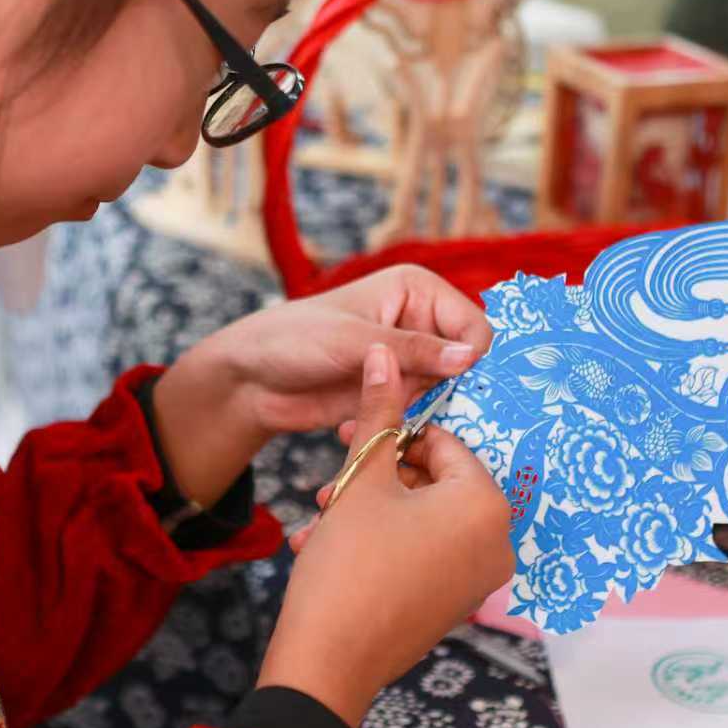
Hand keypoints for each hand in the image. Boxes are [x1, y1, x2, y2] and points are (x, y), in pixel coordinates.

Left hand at [152, 265, 490, 505]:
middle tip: (449, 419)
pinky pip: (427, 415)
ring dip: (439, 415)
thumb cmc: (293, 340)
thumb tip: (470, 358)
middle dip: (462, 392)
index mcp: (417, 290)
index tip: (464, 390)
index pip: (473, 325)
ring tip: (414, 429)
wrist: (252, 381)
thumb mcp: (351, 341)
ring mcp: (412, 362)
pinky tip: (392, 437)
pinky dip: (417, 429)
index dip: (475, 358)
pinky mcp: (398, 395)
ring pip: (453, 394)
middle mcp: (422, 323)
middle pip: (471, 363)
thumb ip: (410, 350)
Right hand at [258, 345, 510, 727]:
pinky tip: (329, 546)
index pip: (442, 442)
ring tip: (322, 516)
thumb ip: (378, 414)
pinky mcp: (454, 604)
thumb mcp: (361, 481)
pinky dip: (381, 542)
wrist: (328, 663)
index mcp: (486, 503)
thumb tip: (384, 353)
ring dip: (370, 509)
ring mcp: (478, 579)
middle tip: (330, 479)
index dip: (390, 434)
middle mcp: (497, 541)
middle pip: (434, 480)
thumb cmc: (349, 566)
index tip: (347, 437)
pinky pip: (422, 553)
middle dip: (377, 475)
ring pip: (422, 517)